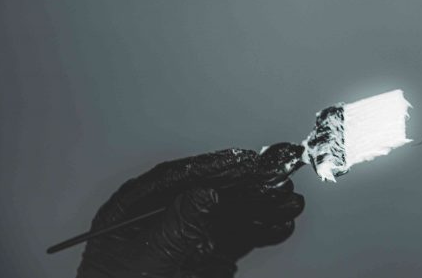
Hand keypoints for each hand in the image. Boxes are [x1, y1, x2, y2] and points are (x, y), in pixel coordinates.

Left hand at [77, 143, 305, 277]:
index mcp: (132, 212)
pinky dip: (258, 232)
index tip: (245, 161)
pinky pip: (233, 238)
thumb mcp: (150, 260)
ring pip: (227, 215)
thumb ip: (179, 225)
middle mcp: (159, 220)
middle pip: (209, 193)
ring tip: (289, 203)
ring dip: (261, 208)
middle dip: (247, 187)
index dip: (215, 167)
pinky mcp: (200, 258)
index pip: (178, 178)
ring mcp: (182, 239)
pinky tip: (279, 226)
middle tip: (277, 178)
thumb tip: (204, 192)